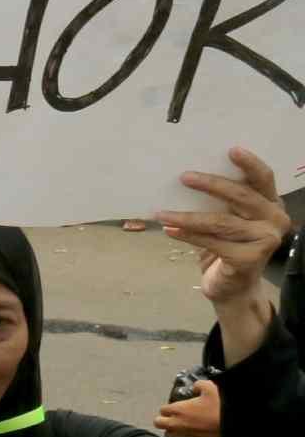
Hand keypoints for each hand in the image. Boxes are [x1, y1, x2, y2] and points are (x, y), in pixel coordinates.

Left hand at [155, 379, 220, 436]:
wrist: (233, 427)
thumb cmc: (221, 407)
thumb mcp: (211, 388)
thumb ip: (199, 385)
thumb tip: (195, 387)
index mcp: (179, 409)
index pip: (163, 410)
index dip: (169, 408)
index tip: (177, 407)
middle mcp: (177, 424)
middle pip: (159, 423)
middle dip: (163, 419)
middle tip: (173, 417)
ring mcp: (183, 436)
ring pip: (168, 434)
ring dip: (172, 430)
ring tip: (182, 426)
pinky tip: (192, 433)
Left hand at [159, 148, 289, 306]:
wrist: (233, 287)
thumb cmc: (227, 246)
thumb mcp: (228, 219)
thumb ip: (222, 201)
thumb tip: (187, 177)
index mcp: (271, 203)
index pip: (264, 178)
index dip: (249, 163)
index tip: (231, 150)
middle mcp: (274, 219)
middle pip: (241, 196)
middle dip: (211, 184)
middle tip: (183, 177)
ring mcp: (265, 240)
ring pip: (221, 221)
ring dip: (187, 216)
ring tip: (162, 212)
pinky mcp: (249, 259)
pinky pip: (211, 242)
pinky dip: (187, 235)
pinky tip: (169, 229)